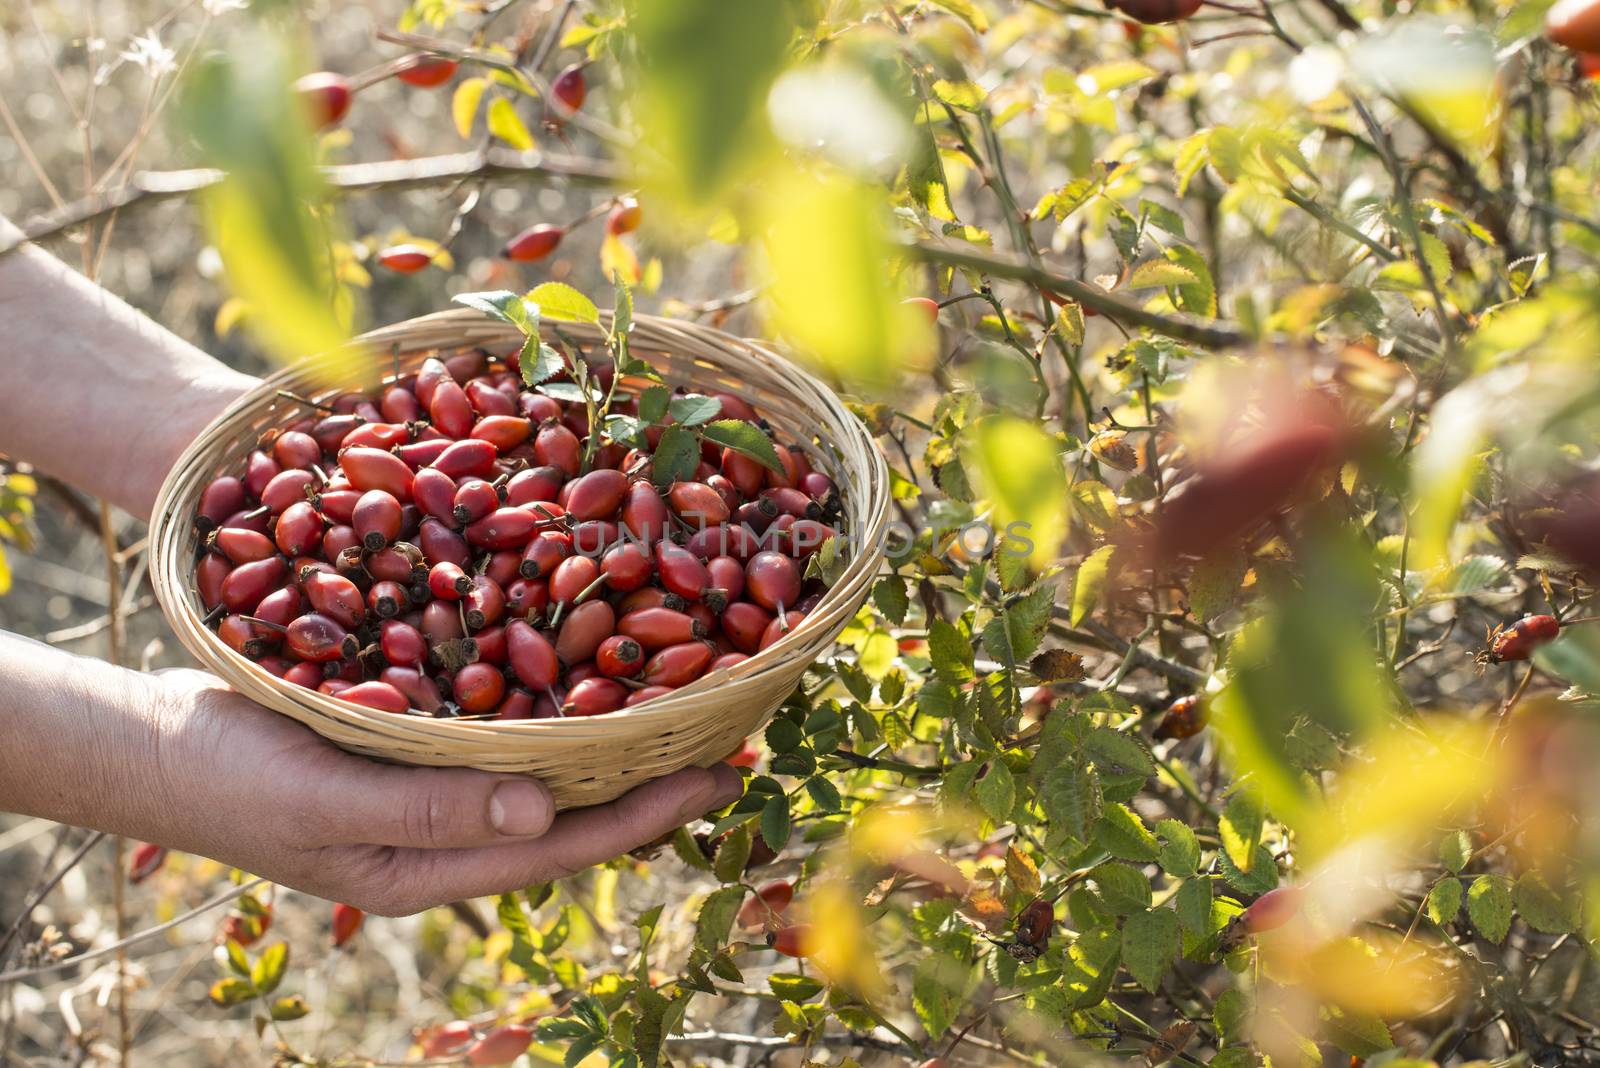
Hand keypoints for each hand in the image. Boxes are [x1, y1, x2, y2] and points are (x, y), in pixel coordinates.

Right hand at [143, 669, 743, 914]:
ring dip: (609, 739)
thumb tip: (546, 810)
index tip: (721, 775)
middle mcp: (445, 832)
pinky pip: (499, 728)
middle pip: (568, 811)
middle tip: (728, 734)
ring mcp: (428, 789)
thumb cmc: (229, 780)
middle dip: (648, 778)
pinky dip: (550, 703)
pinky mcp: (408, 743)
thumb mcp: (326, 800)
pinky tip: (584, 669)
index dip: (646, 813)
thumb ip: (432, 809)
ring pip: (540, 768)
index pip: (564, 845)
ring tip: (679, 702)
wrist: (151, 742)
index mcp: (432, 865)